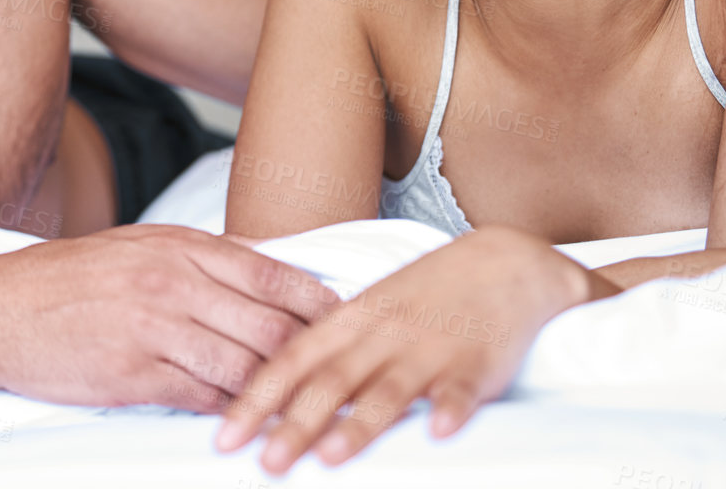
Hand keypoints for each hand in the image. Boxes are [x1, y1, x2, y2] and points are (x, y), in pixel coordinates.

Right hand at [0, 224, 339, 412]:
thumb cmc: (66, 282)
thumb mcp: (135, 250)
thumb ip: (194, 262)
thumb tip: (258, 276)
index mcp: (176, 246)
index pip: (271, 273)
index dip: (317, 302)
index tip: (347, 322)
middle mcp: (171, 281)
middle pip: (270, 323)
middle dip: (311, 354)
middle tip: (338, 375)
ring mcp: (153, 327)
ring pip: (244, 363)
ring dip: (277, 390)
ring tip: (303, 408)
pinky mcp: (134, 373)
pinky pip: (203, 395)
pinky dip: (231, 409)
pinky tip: (244, 419)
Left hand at [214, 225, 596, 472]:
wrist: (500, 263)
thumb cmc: (423, 296)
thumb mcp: (364, 309)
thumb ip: (322, 345)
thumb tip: (266, 379)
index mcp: (349, 321)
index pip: (291, 360)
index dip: (256, 398)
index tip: (225, 436)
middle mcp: (382, 335)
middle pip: (332, 382)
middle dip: (296, 424)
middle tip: (266, 463)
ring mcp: (429, 350)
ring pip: (389, 389)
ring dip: (360, 424)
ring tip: (331, 457)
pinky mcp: (477, 363)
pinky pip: (462, 388)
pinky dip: (450, 408)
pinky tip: (438, 431)